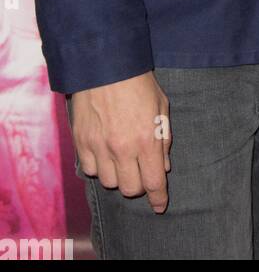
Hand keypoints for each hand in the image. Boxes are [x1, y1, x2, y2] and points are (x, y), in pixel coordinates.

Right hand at [69, 72, 171, 211]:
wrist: (106, 65)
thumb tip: (163, 166)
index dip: (158, 198)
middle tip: (140, 171)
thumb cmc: (139, 83)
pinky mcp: (81, 142)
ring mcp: (99, 146)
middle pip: (130, 189)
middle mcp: (122, 148)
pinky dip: (98, 167)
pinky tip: (104, 152)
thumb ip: (163, 139)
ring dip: (118, 175)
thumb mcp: (161, 108)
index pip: (153, 182)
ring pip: (109, 182)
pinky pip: (89, 170)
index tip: (160, 206)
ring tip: (121, 158)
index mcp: (146, 140)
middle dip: (138, 185)